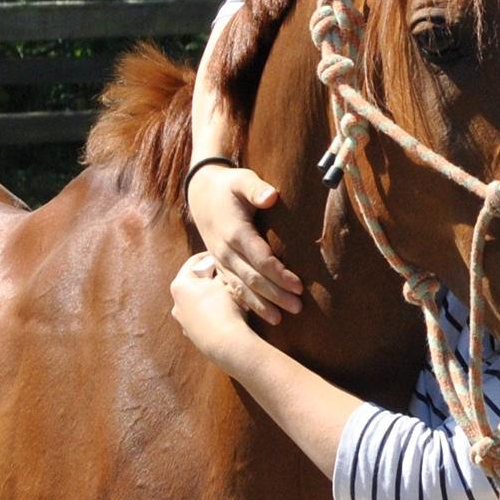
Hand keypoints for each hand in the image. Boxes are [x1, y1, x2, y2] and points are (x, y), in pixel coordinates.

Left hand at [170, 252, 256, 373]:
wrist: (226, 343)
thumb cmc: (225, 307)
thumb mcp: (228, 282)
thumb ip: (224, 271)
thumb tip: (225, 265)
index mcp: (181, 285)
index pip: (194, 262)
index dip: (211, 256)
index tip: (225, 254)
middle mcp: (176, 302)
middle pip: (195, 282)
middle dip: (212, 277)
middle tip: (230, 275)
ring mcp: (182, 320)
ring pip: (199, 301)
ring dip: (213, 295)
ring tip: (232, 295)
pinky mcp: (192, 334)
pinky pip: (203, 316)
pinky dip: (213, 311)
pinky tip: (228, 313)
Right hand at [187, 164, 302, 324]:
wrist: (201, 192)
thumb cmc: (229, 185)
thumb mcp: (242, 179)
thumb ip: (256, 188)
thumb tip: (271, 197)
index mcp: (235, 232)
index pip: (261, 259)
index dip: (279, 274)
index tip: (298, 286)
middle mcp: (225, 250)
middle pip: (252, 279)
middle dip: (275, 296)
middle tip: (297, 308)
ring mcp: (220, 260)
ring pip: (240, 287)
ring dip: (260, 305)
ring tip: (280, 319)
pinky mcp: (219, 264)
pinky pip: (231, 286)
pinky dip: (245, 302)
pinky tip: (259, 314)